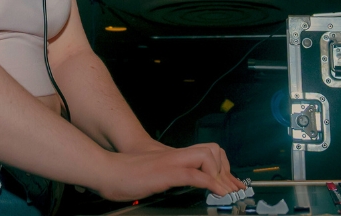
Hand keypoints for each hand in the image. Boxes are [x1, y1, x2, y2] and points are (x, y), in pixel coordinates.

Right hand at [92, 142, 244, 201]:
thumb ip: (168, 177)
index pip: (206, 152)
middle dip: (226, 169)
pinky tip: (218, 192)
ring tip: (225, 190)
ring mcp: (172, 162)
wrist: (107, 171)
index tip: (232, 183)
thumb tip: (179, 184)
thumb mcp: (153, 176)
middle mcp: (175, 156)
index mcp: (173, 156)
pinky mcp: (166, 172)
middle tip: (232, 188)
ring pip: (207, 156)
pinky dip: (210, 183)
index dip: (223, 167)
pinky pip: (195, 174)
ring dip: (219, 174)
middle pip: (212, 149)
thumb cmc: (124, 175)